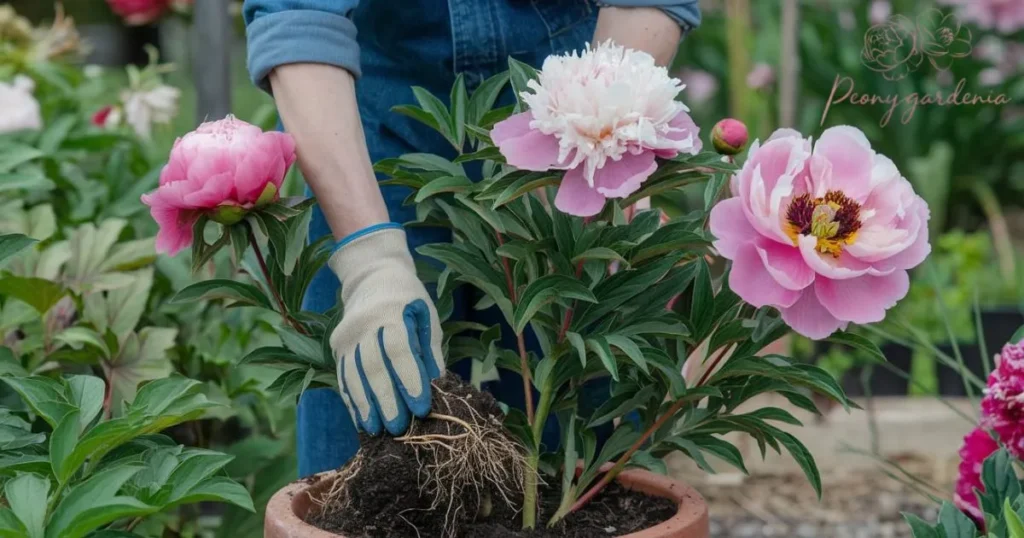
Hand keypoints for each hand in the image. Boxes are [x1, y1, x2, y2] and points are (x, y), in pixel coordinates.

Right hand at [328, 224, 444, 434]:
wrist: (373, 277)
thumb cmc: (409, 300)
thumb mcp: (427, 318)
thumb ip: (430, 353)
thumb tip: (438, 389)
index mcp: (392, 312)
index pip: (398, 351)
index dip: (409, 381)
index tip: (421, 409)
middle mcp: (364, 323)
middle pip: (373, 367)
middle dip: (386, 401)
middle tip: (399, 428)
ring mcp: (346, 335)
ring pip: (354, 375)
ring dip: (366, 406)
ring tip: (377, 431)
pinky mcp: (336, 345)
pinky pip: (343, 376)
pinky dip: (353, 400)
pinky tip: (361, 419)